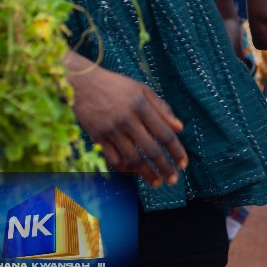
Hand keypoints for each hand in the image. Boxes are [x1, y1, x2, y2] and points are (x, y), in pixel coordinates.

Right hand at [65, 52, 187, 186]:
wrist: (83, 84)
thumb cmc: (117, 86)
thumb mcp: (143, 90)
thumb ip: (162, 109)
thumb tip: (180, 128)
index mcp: (142, 106)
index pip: (165, 133)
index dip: (176, 151)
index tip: (183, 164)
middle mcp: (128, 120)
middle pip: (151, 150)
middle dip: (164, 167)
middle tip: (173, 180)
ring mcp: (111, 130)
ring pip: (132, 158)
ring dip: (146, 173)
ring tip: (157, 182)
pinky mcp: (97, 138)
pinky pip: (113, 159)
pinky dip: (125, 169)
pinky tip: (135, 173)